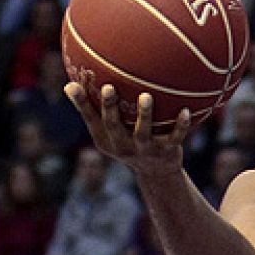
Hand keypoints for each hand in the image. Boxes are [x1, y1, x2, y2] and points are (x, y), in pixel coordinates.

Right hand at [64, 83, 192, 174]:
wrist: (156, 170)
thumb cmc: (128, 139)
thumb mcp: (108, 129)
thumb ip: (94, 108)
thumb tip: (69, 83)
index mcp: (106, 138)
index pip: (90, 119)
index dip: (82, 104)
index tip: (74, 86)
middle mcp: (123, 145)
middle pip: (113, 127)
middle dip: (110, 108)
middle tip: (109, 87)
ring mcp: (145, 150)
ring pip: (143, 133)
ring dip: (144, 116)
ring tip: (146, 96)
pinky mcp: (166, 152)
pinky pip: (175, 137)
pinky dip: (181, 125)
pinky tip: (186, 110)